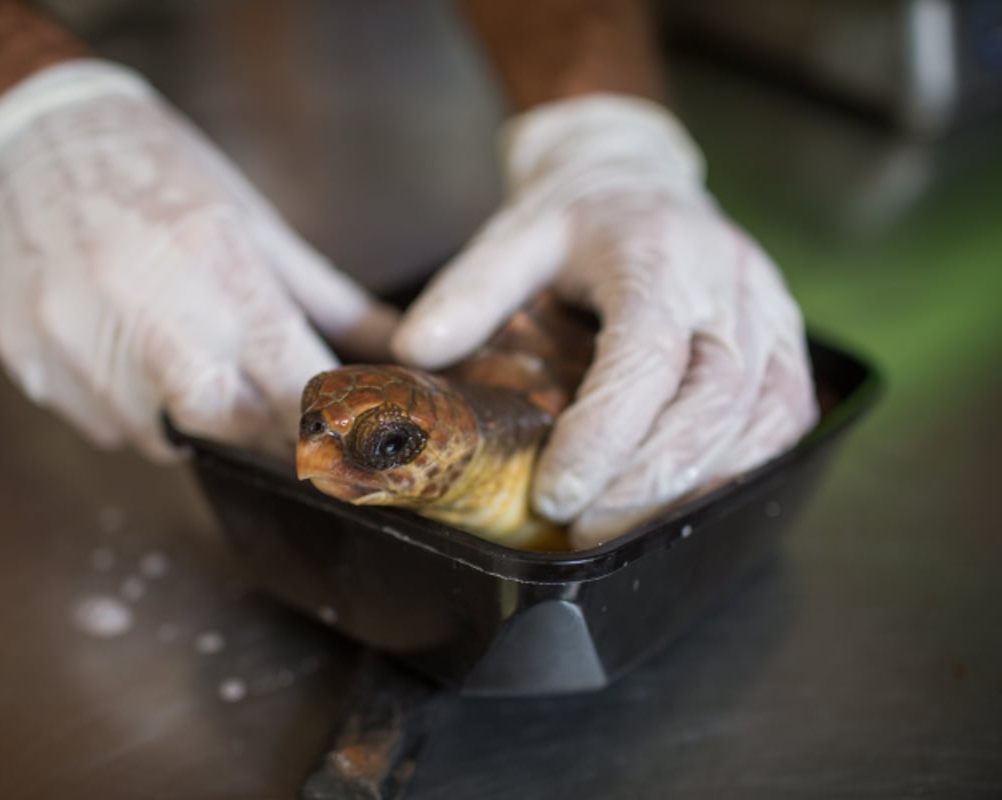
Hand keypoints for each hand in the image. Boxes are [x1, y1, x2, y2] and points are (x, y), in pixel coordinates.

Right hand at [0, 61, 395, 459]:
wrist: (39, 136)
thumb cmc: (162, 173)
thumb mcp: (259, 227)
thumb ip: (333, 303)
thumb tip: (400, 350)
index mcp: (216, 265)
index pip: (288, 385)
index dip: (319, 425)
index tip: (336, 441)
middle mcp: (142, 308)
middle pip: (224, 425)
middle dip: (257, 433)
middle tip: (268, 417)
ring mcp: (75, 339)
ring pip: (157, 439)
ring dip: (189, 424)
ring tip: (184, 361)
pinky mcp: (27, 359)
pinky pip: (98, 426)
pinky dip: (130, 412)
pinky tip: (127, 356)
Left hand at [392, 95, 817, 546]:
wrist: (639, 176)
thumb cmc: (575, 216)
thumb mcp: (512, 235)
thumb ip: (468, 290)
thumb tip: (416, 352)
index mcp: (655, 251)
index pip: (645, 355)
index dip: (606, 434)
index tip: (555, 494)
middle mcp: (727, 283)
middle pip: (715, 400)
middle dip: (647, 480)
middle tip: (582, 527)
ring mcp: (769, 314)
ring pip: (762, 420)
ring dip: (693, 488)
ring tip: (620, 526)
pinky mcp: (787, 343)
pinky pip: (785, 420)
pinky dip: (736, 473)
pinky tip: (679, 502)